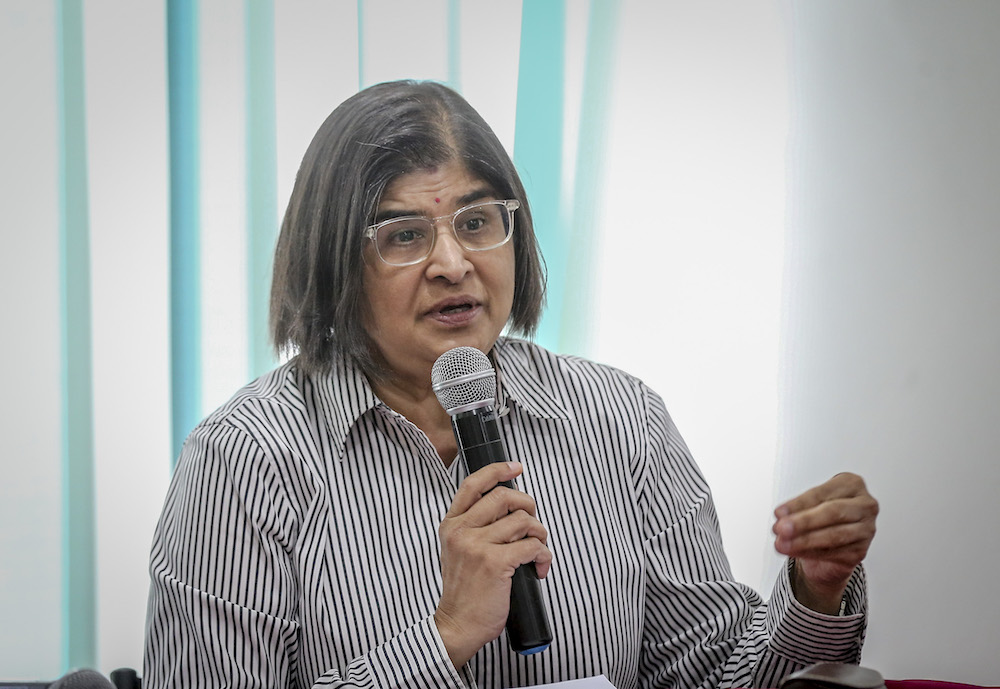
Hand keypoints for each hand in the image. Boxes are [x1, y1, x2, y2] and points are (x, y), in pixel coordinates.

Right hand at [434, 461, 551, 667]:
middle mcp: (462, 531)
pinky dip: (544, 555)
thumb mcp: (457, 551)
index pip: (473, 484)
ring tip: (537, 551)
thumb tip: (509, 509)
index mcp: (452, 525)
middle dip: (528, 506)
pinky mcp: (495, 562)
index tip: (515, 467)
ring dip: (539, 534)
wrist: (457, 624)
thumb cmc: (464, 591)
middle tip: (533, 524)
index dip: (497, 470)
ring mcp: (477, 545)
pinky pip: (532, 546)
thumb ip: (474, 527)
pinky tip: (540, 567)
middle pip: (505, 497)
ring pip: (523, 520)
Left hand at [772, 472, 877, 613]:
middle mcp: (864, 505)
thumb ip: (798, 509)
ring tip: (783, 543)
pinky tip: (794, 551)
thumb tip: (782, 517)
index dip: (798, 504)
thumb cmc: (823, 514)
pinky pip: (833, 553)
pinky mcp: (861, 551)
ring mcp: (866, 529)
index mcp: (852, 484)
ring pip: (834, 535)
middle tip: (782, 528)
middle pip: (833, 512)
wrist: (833, 540)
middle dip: (804, 522)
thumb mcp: (810, 504)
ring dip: (804, 541)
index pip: (822, 493)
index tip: (779, 512)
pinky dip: (810, 553)